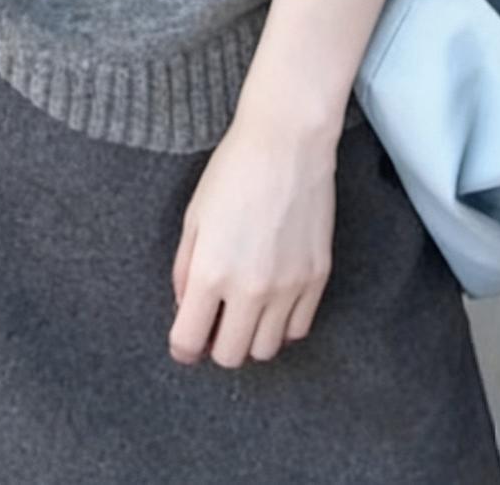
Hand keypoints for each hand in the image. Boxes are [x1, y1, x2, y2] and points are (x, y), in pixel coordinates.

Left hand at [169, 98, 335, 368]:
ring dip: (250, 337)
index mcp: (210, 272)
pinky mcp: (318, 279)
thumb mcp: (194, 217)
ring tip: (245, 310)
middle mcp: (250, 289)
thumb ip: (184, 270)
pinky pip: (298, 330)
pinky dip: (283, 325)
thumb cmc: (233, 170)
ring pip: (266, 351)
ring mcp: (288, 287)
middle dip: (215, 345)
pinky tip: (274, 300)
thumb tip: (186, 309)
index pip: (188, 342)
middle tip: (215, 321)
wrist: (287, 141)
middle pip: (229, 357)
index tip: (185, 339)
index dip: (182, 346)